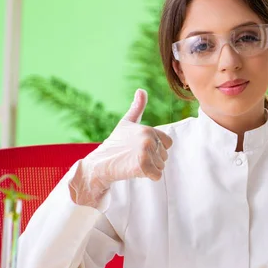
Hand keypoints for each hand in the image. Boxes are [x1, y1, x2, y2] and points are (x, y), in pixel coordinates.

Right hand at [69, 89, 173, 206]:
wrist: (99, 163)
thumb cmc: (115, 143)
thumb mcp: (126, 123)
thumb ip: (137, 108)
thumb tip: (141, 90)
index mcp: (148, 129)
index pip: (168, 143)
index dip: (156, 149)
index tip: (139, 148)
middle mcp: (148, 139)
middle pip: (165, 156)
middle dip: (153, 160)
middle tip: (134, 157)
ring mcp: (146, 152)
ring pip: (161, 166)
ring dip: (150, 169)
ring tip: (133, 163)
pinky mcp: (143, 166)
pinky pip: (157, 176)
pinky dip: (148, 177)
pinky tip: (135, 170)